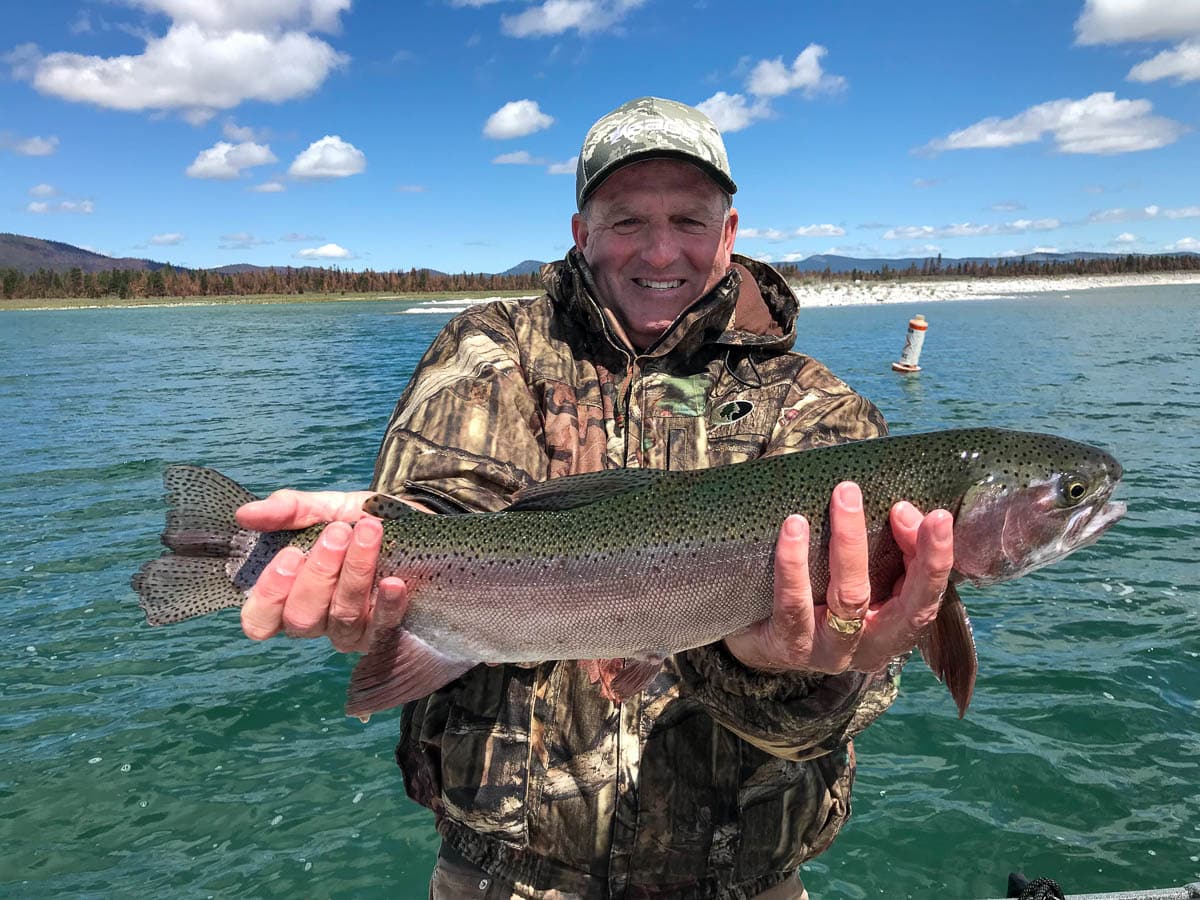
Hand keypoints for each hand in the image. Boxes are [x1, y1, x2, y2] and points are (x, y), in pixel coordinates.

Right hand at [236, 488, 409, 652]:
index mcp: (287, 596)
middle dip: (318, 573)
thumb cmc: (355, 521)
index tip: (290, 554)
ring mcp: (350, 630)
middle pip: (301, 618)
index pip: (260, 621)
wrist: (408, 522)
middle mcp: (315, 620)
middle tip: (337, 532)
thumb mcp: (321, 509)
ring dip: (355, 572)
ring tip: (369, 532)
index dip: (270, 595)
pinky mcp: (385, 630)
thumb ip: (286, 511)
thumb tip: (245, 514)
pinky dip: (387, 604)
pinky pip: (383, 627)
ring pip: (342, 617)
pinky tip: (392, 582)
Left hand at [724, 481, 953, 674]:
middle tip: (902, 506)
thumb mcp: (858, 579)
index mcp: (896, 628)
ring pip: (850, 597)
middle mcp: (872, 645)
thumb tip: (897, 504)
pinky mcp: (791, 644)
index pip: (928, 595)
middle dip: (914, 554)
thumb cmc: (818, 598)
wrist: (763, 642)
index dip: (934, 558)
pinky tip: (793, 528)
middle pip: (906, 606)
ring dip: (849, 544)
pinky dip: (794, 564)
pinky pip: (794, 603)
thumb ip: (881, 552)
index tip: (936, 516)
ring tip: (844, 498)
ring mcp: (832, 649)